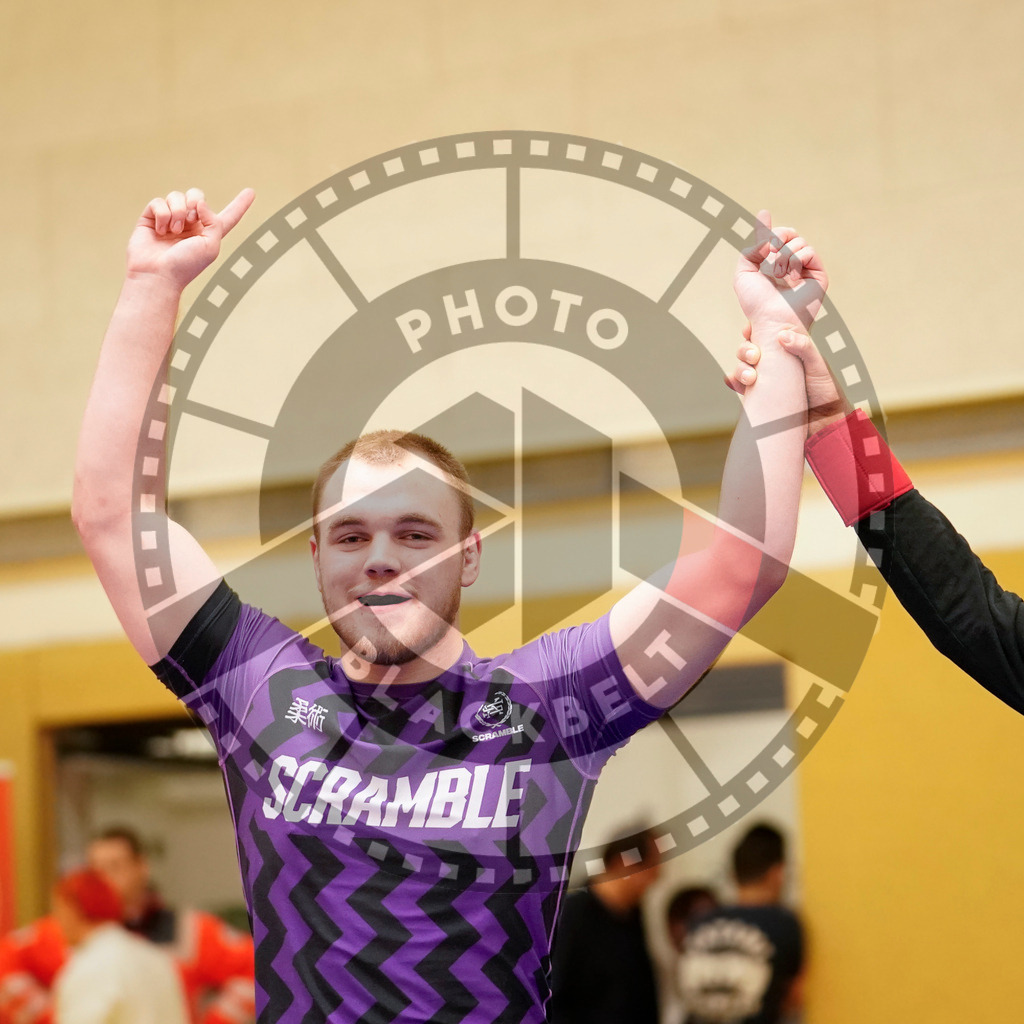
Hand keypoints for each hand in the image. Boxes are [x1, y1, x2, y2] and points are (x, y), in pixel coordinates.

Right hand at [126, 187, 254, 290]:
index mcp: (209, 233)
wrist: (158, 274)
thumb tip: (200, 203)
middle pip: (197, 196)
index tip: (251, 192)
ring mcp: (170, 220)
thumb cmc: (185, 266)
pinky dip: (162, 215)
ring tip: (174, 231)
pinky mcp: (152, 218)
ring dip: (177, 212)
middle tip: (190, 219)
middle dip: (194, 203)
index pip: (228, 216)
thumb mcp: (210, 246)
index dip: (240, 204)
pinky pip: (159, 202)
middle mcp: (190, 224)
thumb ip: (214, 222)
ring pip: (176, 196)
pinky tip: (160, 231)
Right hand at [726, 325, 850, 431]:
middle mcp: (772, 364)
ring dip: (740, 368)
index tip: (750, 330)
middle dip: (745, 350)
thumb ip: (804, 346)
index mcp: (786, 351)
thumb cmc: (825, 392)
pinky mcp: (757, 397)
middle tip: (754, 356)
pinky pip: (738, 387)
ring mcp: (763, 380)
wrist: (824, 423)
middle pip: (748, 350)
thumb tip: (781, 336)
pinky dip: (732, 382)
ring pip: (741, 367)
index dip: (753, 330)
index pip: (764, 335)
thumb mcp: (818, 365)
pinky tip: (734, 382)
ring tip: (751, 377)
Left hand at [733, 209, 827, 332]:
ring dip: (784, 255)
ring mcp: (806, 269)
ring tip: (779, 274)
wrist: (770, 318)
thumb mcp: (743, 275)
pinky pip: (808, 251)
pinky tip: (792, 277)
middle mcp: (791, 266)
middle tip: (770, 249)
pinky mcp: (818, 274)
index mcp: (773, 266)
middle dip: (778, 236)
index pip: (773, 241)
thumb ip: (750, 251)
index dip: (767, 227)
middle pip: (789, 233)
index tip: (763, 214)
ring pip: (798, 241)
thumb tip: (766, 239)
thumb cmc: (756, 303)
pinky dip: (796, 260)